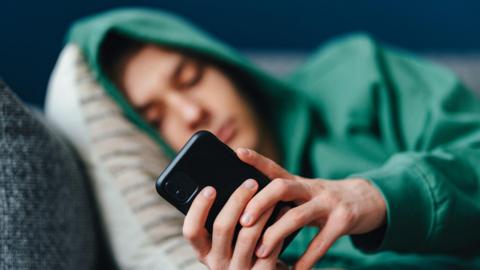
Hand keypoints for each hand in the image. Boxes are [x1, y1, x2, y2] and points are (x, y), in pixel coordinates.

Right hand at [183, 178, 287, 269]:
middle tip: (250, 183)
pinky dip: (276, 225)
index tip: (210, 188)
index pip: (191, 231)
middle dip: (237, 201)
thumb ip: (224, 222)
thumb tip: (226, 187)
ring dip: (260, 210)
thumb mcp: (227, 242)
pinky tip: (283, 210)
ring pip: (247, 234)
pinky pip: (269, 246)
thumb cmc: (244, 252)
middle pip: (222, 227)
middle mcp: (217, 264)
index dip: (198, 209)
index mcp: (204, 252)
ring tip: (270, 193)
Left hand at [236, 148, 386, 269]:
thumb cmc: (326, 201)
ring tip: (261, 252)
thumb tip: (249, 211)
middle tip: (243, 222)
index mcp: (299, 182)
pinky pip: (322, 241)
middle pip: (281, 188)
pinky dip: (307, 258)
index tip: (238, 152)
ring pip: (297, 215)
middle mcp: (312, 188)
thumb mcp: (306, 193)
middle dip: (260, 204)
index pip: (275, 168)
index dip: (257, 159)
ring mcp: (329, 203)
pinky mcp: (344, 221)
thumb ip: (284, 199)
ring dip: (276, 234)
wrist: (369, 201)